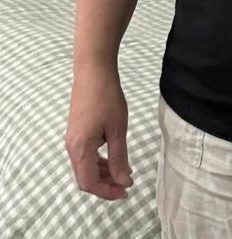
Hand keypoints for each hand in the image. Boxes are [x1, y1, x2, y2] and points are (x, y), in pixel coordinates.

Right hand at [65, 64, 134, 200]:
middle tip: (128, 184)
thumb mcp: (117, 129)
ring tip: (125, 171)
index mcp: (80, 150)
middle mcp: (72, 148)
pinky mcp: (78, 131)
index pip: (89, 183)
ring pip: (86, 166)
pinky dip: (100, 160)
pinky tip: (116, 157)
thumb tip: (123, 180)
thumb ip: (119, 157)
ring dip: (104, 172)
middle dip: (106, 184)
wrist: (93, 72)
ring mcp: (73, 139)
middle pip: (86, 177)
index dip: (107, 191)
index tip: (126, 191)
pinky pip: (86, 154)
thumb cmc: (106, 98)